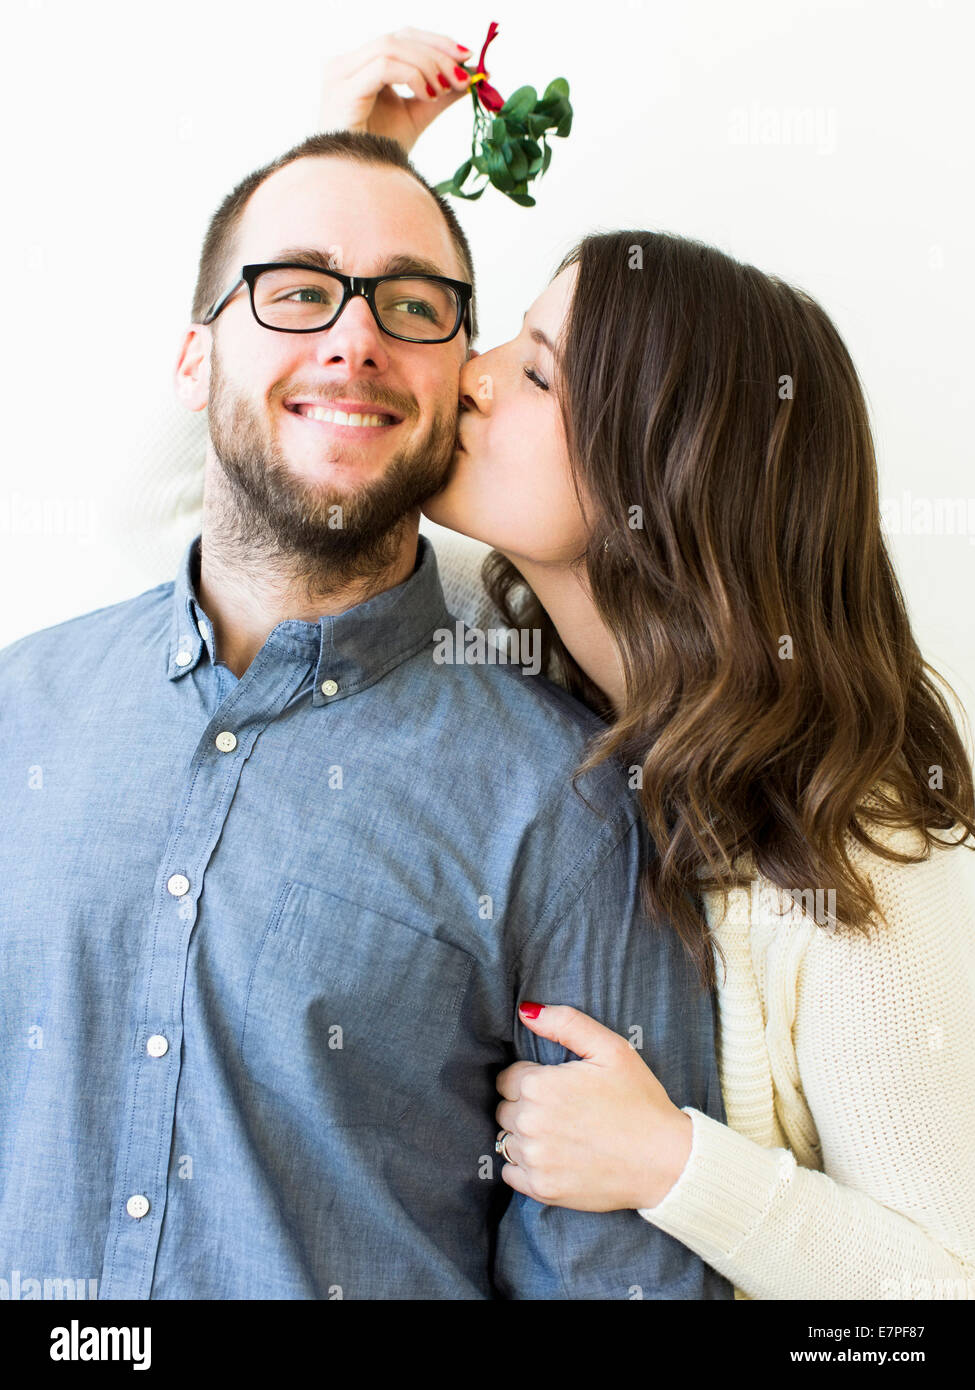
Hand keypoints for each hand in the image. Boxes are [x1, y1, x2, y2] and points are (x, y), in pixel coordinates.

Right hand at [319, 27, 472, 151]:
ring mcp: (340, 75)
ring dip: (427, 65)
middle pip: (399, 38)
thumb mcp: (417, 116)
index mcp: (361, 66)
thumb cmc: (381, 154)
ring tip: (443, 90)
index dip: (436, 42)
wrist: (361, 186)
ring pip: (392, 47)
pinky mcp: (343, 91)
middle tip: (463, 77)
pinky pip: (383, 67)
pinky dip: (412, 76)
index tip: (467, 57)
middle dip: (438, 53)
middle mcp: (346, 65)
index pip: (402, 37)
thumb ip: (440, 93)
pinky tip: (427, 96)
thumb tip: (470, 76)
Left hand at [495, 1003, 693, 1211]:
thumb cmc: (639, 1100)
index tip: (556, 1087)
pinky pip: (510, 1173)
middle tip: (562, 1111)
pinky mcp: (541, 1189)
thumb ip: (565, 1023)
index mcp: (539, 1085)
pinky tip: (554, 1159)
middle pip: (505, 1109)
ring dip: (524, 1136)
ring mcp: (534, 1159)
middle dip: (525, 1107)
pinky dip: (525, 1166)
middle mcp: (529, 1123)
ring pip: (506, 1140)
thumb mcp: (611, 1049)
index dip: (531, 1079)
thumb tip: (526, 1011)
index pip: (506, 1078)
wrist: (665, 1161)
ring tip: (560, 1135)